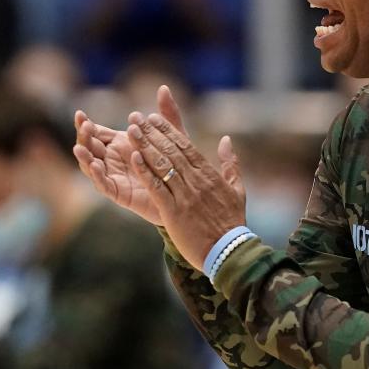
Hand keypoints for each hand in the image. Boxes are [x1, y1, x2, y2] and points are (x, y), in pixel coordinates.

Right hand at [73, 85, 186, 225]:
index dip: (86, 124)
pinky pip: (104, 184)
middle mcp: (112, 159)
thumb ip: (167, 114)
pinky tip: (96, 165)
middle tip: (85, 126)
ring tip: (80, 146)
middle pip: (90, 146)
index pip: (96, 131)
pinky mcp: (118, 193)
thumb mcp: (173, 136)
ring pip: (91, 166)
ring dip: (84, 156)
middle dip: (84, 136)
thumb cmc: (175, 163)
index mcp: (120, 143)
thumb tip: (163, 87)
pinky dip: (98, 175)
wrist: (181, 194)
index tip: (80, 114)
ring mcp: (113, 176)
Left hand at [123, 108, 245, 269]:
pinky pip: (157, 188)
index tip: (154, 117)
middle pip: (171, 151)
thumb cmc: (233, 222)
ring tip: (131, 130)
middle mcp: (196, 181)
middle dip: (152, 133)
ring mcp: (185, 196)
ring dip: (145, 146)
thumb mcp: (237, 189)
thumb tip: (226, 140)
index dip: (168, 130)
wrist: (229, 251)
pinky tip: (133, 158)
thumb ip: (231, 164)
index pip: (186, 146)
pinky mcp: (174, 212)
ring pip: (162, 165)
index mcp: (210, 175)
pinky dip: (145, 172)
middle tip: (136, 117)